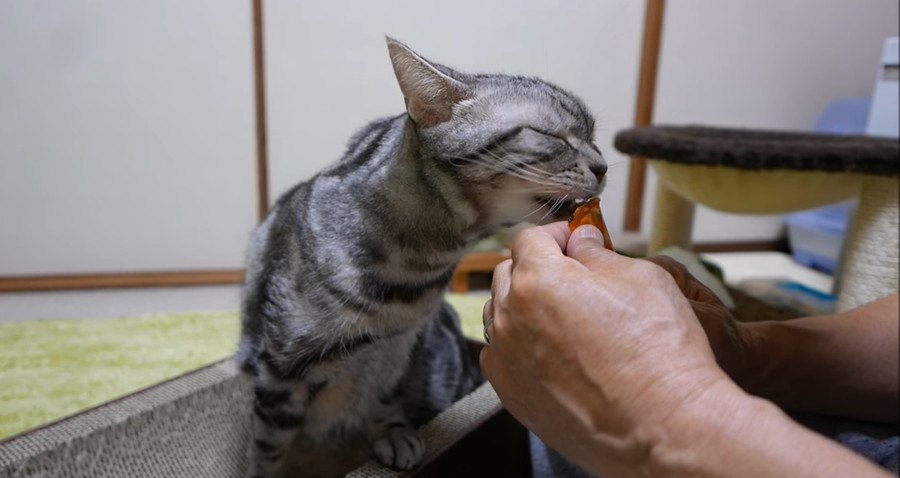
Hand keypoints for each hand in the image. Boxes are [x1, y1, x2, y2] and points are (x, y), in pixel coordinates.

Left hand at [480, 222, 737, 473]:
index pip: (529, 239)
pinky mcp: (511, 394)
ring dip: (526, 307)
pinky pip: (503, 356)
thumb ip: (598, 252)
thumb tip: (582, 241)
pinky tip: (555, 354)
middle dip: (537, 267)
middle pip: (509, 274)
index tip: (573, 241)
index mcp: (538, 279)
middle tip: (573, 277)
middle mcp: (511, 317)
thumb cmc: (657, 351)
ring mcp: (506, 358)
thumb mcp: (640, 278)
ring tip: (566, 318)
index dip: (555, 234)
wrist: (663, 423)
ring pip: (502, 316)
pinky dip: (521, 347)